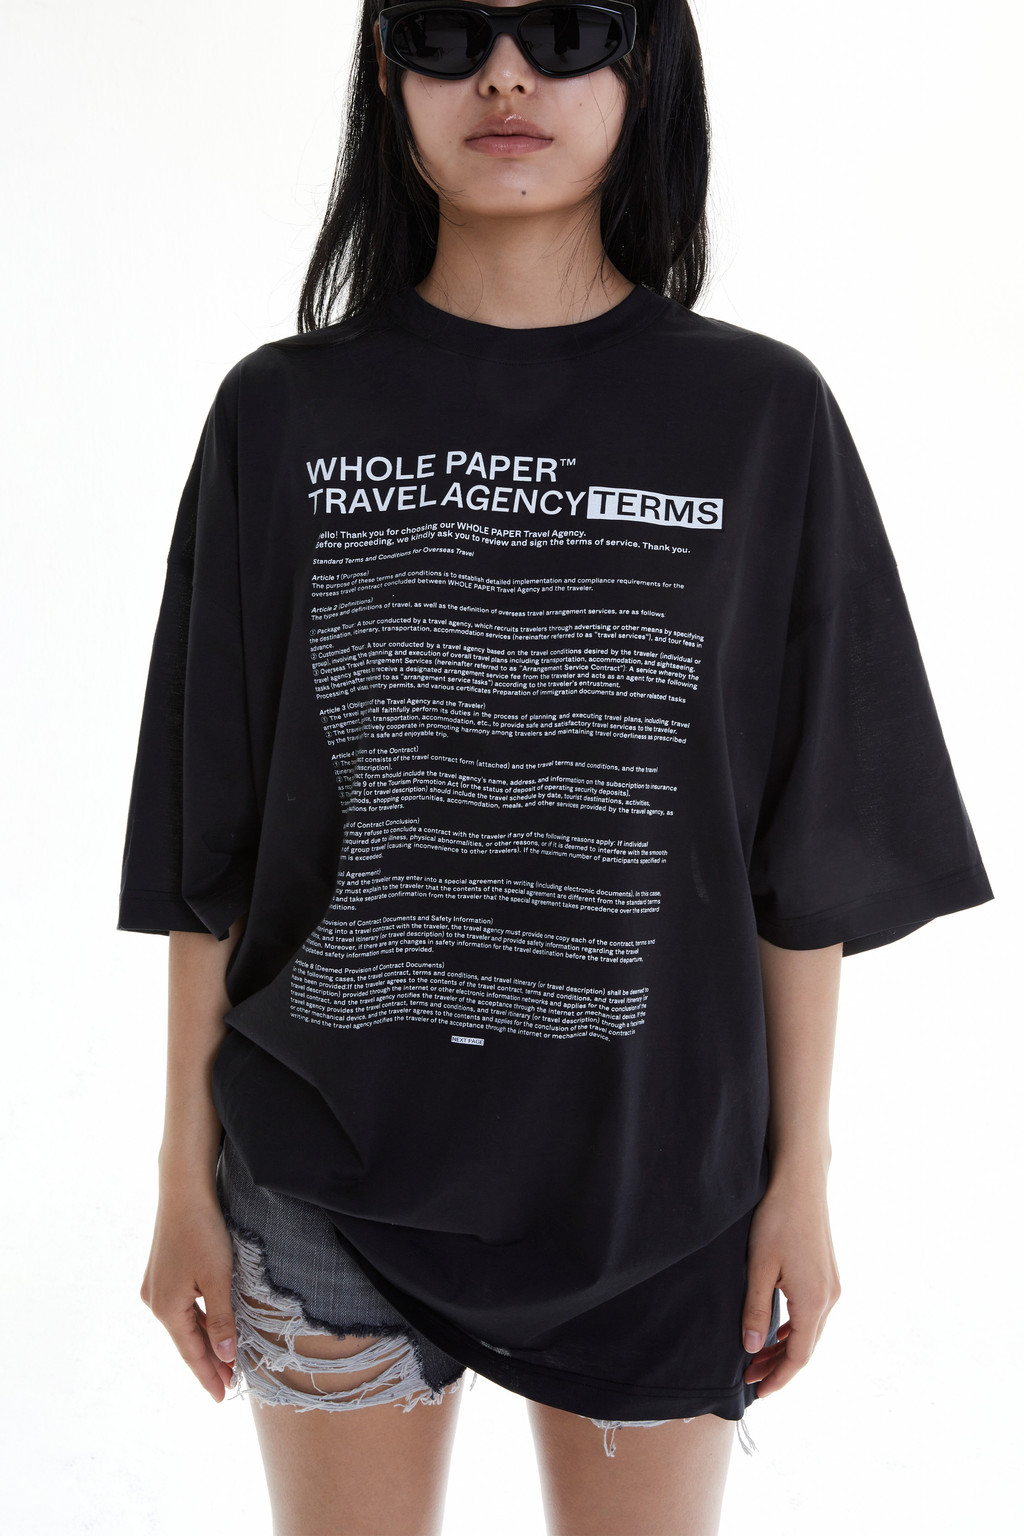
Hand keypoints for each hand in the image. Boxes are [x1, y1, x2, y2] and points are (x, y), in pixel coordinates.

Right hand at [140, 1185, 238, 1401]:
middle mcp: (155, 1301)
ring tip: (226, 1361)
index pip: (191, 1353)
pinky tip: (212, 1326)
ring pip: (184, 1323)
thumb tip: (223, 1356)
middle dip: (209, 1361)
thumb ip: (220, 1319)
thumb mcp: (217, 1278)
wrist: (183, 1191)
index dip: (208, 1375)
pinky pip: (182, 1307)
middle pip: (186, 1340)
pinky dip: (198, 1320)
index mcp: (166, 1308)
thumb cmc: (203, 1232)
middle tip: (230, 1384)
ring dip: (205, 1340)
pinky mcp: (162, 1272)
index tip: (222, 1398)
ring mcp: (156, 1286)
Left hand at [739, 1168, 840, 1398]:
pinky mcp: (828, 1273)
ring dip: (785, 1347)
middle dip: (778, 1366)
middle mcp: (830, 1298)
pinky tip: (777, 1330)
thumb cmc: (776, 1219)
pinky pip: (813, 1313)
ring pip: (810, 1330)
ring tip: (757, 1358)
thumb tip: (752, 1348)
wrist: (800, 1181)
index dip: (779, 1378)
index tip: (758, 1393)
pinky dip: (795, 1328)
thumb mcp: (758, 1266)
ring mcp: (833, 1285)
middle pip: (806, 1347)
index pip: (799, 1356)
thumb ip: (755, 1310)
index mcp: (814, 1301)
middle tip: (748, 1378)